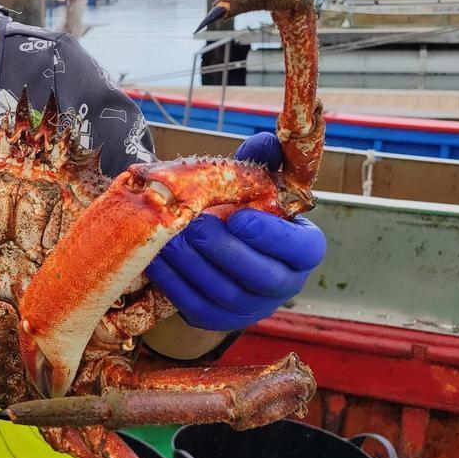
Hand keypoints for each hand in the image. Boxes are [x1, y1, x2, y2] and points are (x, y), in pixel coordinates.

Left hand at [144, 133, 326, 331]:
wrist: (218, 257)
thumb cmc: (242, 213)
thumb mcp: (255, 188)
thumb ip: (261, 163)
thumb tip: (267, 140)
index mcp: (301, 251)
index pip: (303, 250)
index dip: (273, 237)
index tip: (240, 216)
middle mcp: (282, 285)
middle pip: (261, 276)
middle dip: (226, 250)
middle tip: (197, 225)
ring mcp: (248, 307)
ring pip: (223, 292)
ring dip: (193, 263)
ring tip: (171, 236)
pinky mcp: (214, 317)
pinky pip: (192, 303)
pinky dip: (172, 279)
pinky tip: (155, 255)